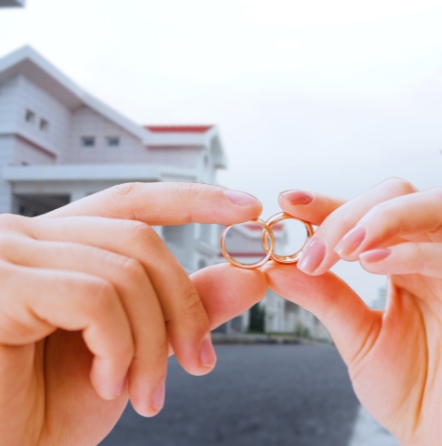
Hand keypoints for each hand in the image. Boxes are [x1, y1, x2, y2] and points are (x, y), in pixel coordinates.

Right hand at [0, 183, 261, 444]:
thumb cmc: (49, 406)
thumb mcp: (136, 350)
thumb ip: (187, 307)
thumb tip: (251, 276)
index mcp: (58, 246)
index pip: (131, 204)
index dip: (191, 200)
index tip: (247, 208)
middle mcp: (26, 238)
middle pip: (140, 242)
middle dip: (183, 307)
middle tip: (198, 363)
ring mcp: (8, 256)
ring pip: (125, 273)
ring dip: (152, 344)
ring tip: (144, 393)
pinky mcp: (0, 285)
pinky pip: (95, 298)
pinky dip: (120, 348)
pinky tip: (108, 384)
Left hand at [216, 178, 441, 445]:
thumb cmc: (410, 391)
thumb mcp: (356, 337)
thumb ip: (325, 297)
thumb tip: (278, 261)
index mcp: (412, 263)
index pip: (374, 212)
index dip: (332, 202)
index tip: (289, 202)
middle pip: (408, 196)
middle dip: (355, 211)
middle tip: (317, 247)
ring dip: (385, 220)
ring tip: (345, 249)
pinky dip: (415, 254)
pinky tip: (374, 268)